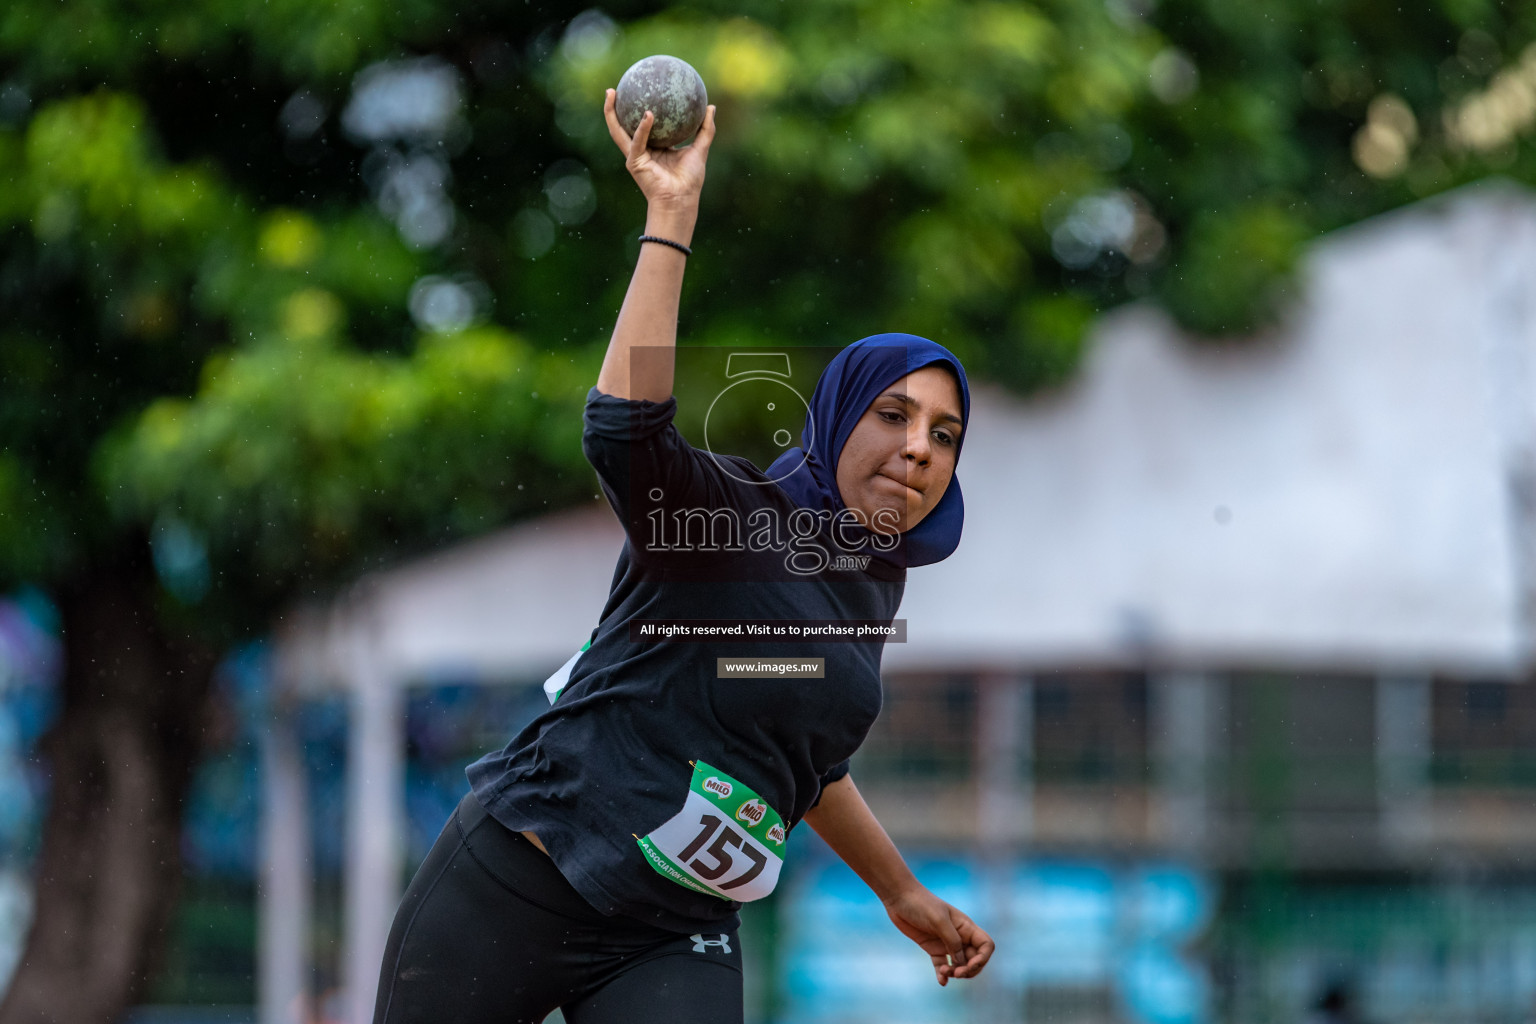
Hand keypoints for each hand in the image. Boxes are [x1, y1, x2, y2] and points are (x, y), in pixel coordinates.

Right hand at [604, 88, 716, 208]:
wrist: (682, 200)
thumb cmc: (690, 180)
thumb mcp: (700, 149)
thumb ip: (705, 129)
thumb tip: (710, 106)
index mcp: (654, 147)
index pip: (641, 124)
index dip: (636, 108)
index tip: (638, 89)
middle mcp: (641, 150)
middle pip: (622, 126)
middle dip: (614, 108)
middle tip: (613, 89)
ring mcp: (635, 156)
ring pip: (618, 132)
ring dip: (611, 114)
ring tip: (611, 93)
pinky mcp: (635, 163)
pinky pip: (637, 142)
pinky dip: (642, 129)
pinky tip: (647, 115)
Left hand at [882, 887, 994, 985]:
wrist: (900, 897)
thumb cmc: (921, 904)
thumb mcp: (939, 920)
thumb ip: (952, 941)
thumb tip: (961, 962)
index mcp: (966, 927)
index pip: (985, 945)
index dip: (983, 958)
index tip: (969, 965)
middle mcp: (959, 936)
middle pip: (974, 958)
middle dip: (969, 969)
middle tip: (955, 973)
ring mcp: (945, 943)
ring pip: (959, 964)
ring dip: (955, 973)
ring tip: (944, 972)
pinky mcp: (932, 948)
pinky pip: (942, 965)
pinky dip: (943, 975)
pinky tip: (941, 981)